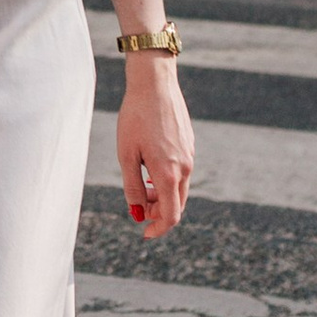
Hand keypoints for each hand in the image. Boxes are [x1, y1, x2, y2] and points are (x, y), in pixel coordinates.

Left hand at [116, 56, 193, 242]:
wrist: (154, 83)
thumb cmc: (135, 117)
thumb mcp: (126, 154)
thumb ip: (132, 186)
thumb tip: (136, 211)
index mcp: (169, 173)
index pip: (171, 216)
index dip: (158, 228)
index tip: (144, 232)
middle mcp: (185, 167)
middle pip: (177, 204)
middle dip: (158, 212)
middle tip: (138, 206)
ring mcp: (190, 155)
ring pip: (180, 187)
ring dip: (162, 195)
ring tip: (141, 184)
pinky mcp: (190, 144)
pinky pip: (182, 171)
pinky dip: (167, 179)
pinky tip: (150, 164)